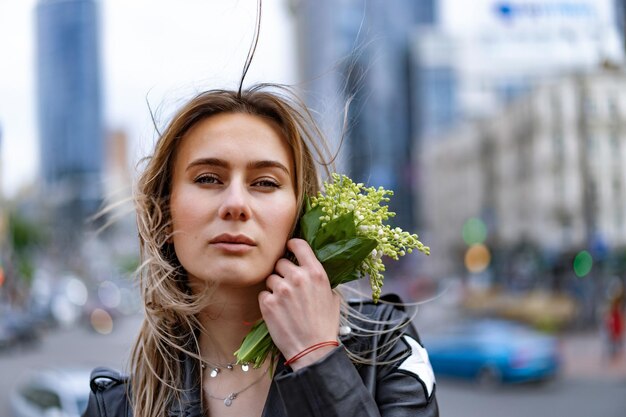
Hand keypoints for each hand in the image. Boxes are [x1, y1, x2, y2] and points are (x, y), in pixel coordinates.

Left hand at [259, 238, 340, 369]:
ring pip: (270, 279)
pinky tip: (278, 312)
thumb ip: (320, 280)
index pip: (299, 245)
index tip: (289, 248)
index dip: (292, 245)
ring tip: (284, 303)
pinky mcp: (268, 303)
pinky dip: (268, 302)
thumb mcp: (332, 297)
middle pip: (281, 262)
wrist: (313, 350)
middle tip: (288, 287)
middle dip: (283, 272)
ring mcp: (281, 290)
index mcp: (316, 273)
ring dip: (274, 288)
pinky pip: (263, 294)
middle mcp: (298, 278)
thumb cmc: (325, 325)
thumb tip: (311, 272)